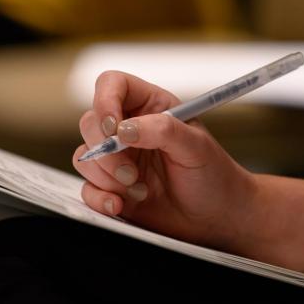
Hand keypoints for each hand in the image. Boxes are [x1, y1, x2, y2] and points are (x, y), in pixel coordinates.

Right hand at [72, 71, 256, 248]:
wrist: (218, 217)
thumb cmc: (214, 176)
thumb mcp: (196, 147)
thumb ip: (162, 130)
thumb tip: (123, 129)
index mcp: (151, 107)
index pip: (113, 85)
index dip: (105, 101)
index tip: (113, 128)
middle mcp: (130, 129)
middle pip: (90, 122)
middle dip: (106, 151)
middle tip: (131, 172)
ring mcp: (118, 159)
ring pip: (85, 156)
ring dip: (107, 177)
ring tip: (140, 189)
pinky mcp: (111, 188)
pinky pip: (87, 188)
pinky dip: (100, 198)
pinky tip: (123, 204)